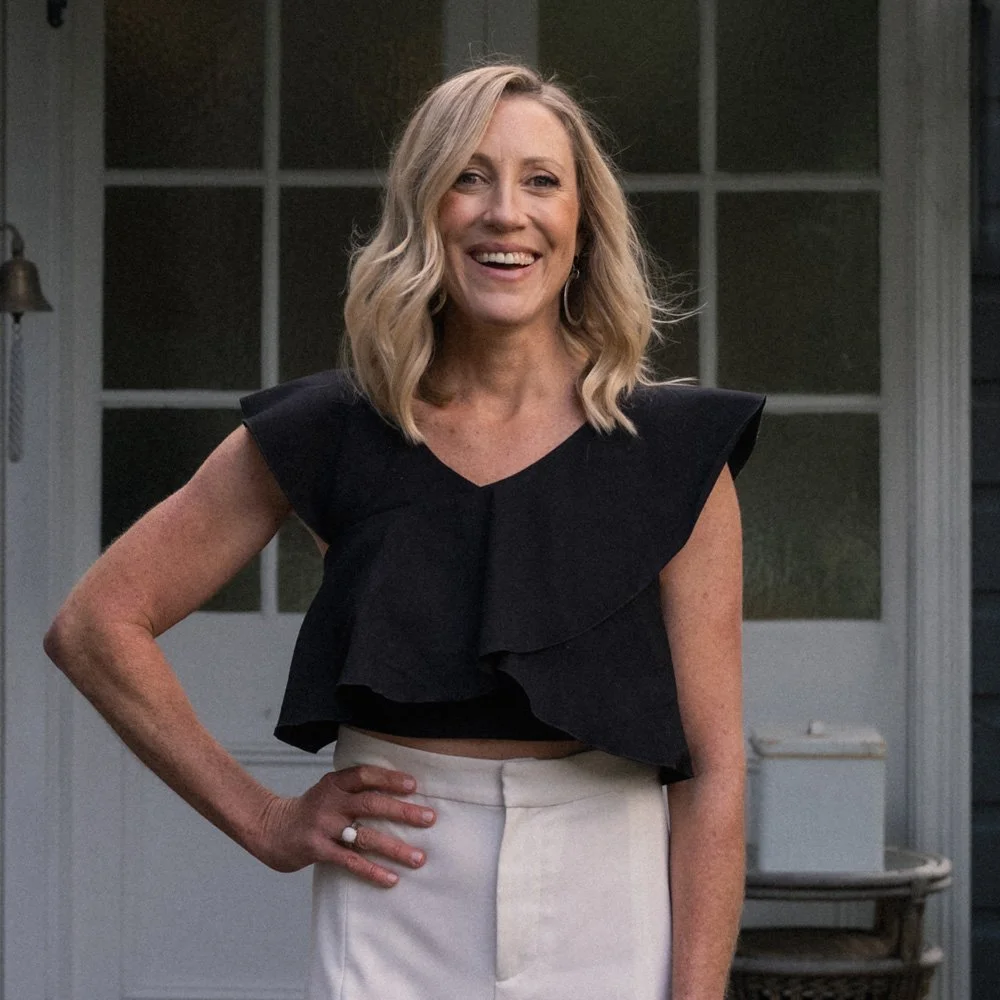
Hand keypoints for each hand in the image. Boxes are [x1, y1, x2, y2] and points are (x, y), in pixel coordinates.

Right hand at [253, 765, 435, 886]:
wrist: (270, 829)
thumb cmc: (311, 810)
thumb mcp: (329, 790)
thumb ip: (355, 788)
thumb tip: (398, 791)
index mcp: (335, 783)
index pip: (365, 775)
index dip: (389, 779)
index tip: (414, 786)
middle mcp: (331, 802)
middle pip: (371, 803)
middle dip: (403, 812)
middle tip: (430, 818)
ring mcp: (324, 827)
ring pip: (365, 836)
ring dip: (395, 847)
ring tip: (419, 857)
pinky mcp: (317, 850)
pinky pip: (350, 862)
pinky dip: (372, 871)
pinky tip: (392, 879)